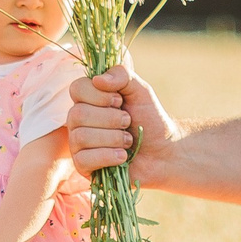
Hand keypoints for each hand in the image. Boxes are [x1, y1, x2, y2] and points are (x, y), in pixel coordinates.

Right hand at [66, 65, 180, 181]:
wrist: (164, 152)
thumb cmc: (150, 120)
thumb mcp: (141, 91)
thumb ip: (122, 75)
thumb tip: (97, 79)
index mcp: (89, 99)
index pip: (76, 88)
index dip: (97, 95)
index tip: (119, 100)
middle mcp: (79, 120)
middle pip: (77, 114)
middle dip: (110, 119)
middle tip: (128, 122)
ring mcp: (78, 143)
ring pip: (81, 137)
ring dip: (113, 138)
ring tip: (128, 141)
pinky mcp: (83, 166)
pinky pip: (83, 159)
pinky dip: (108, 157)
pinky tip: (123, 156)